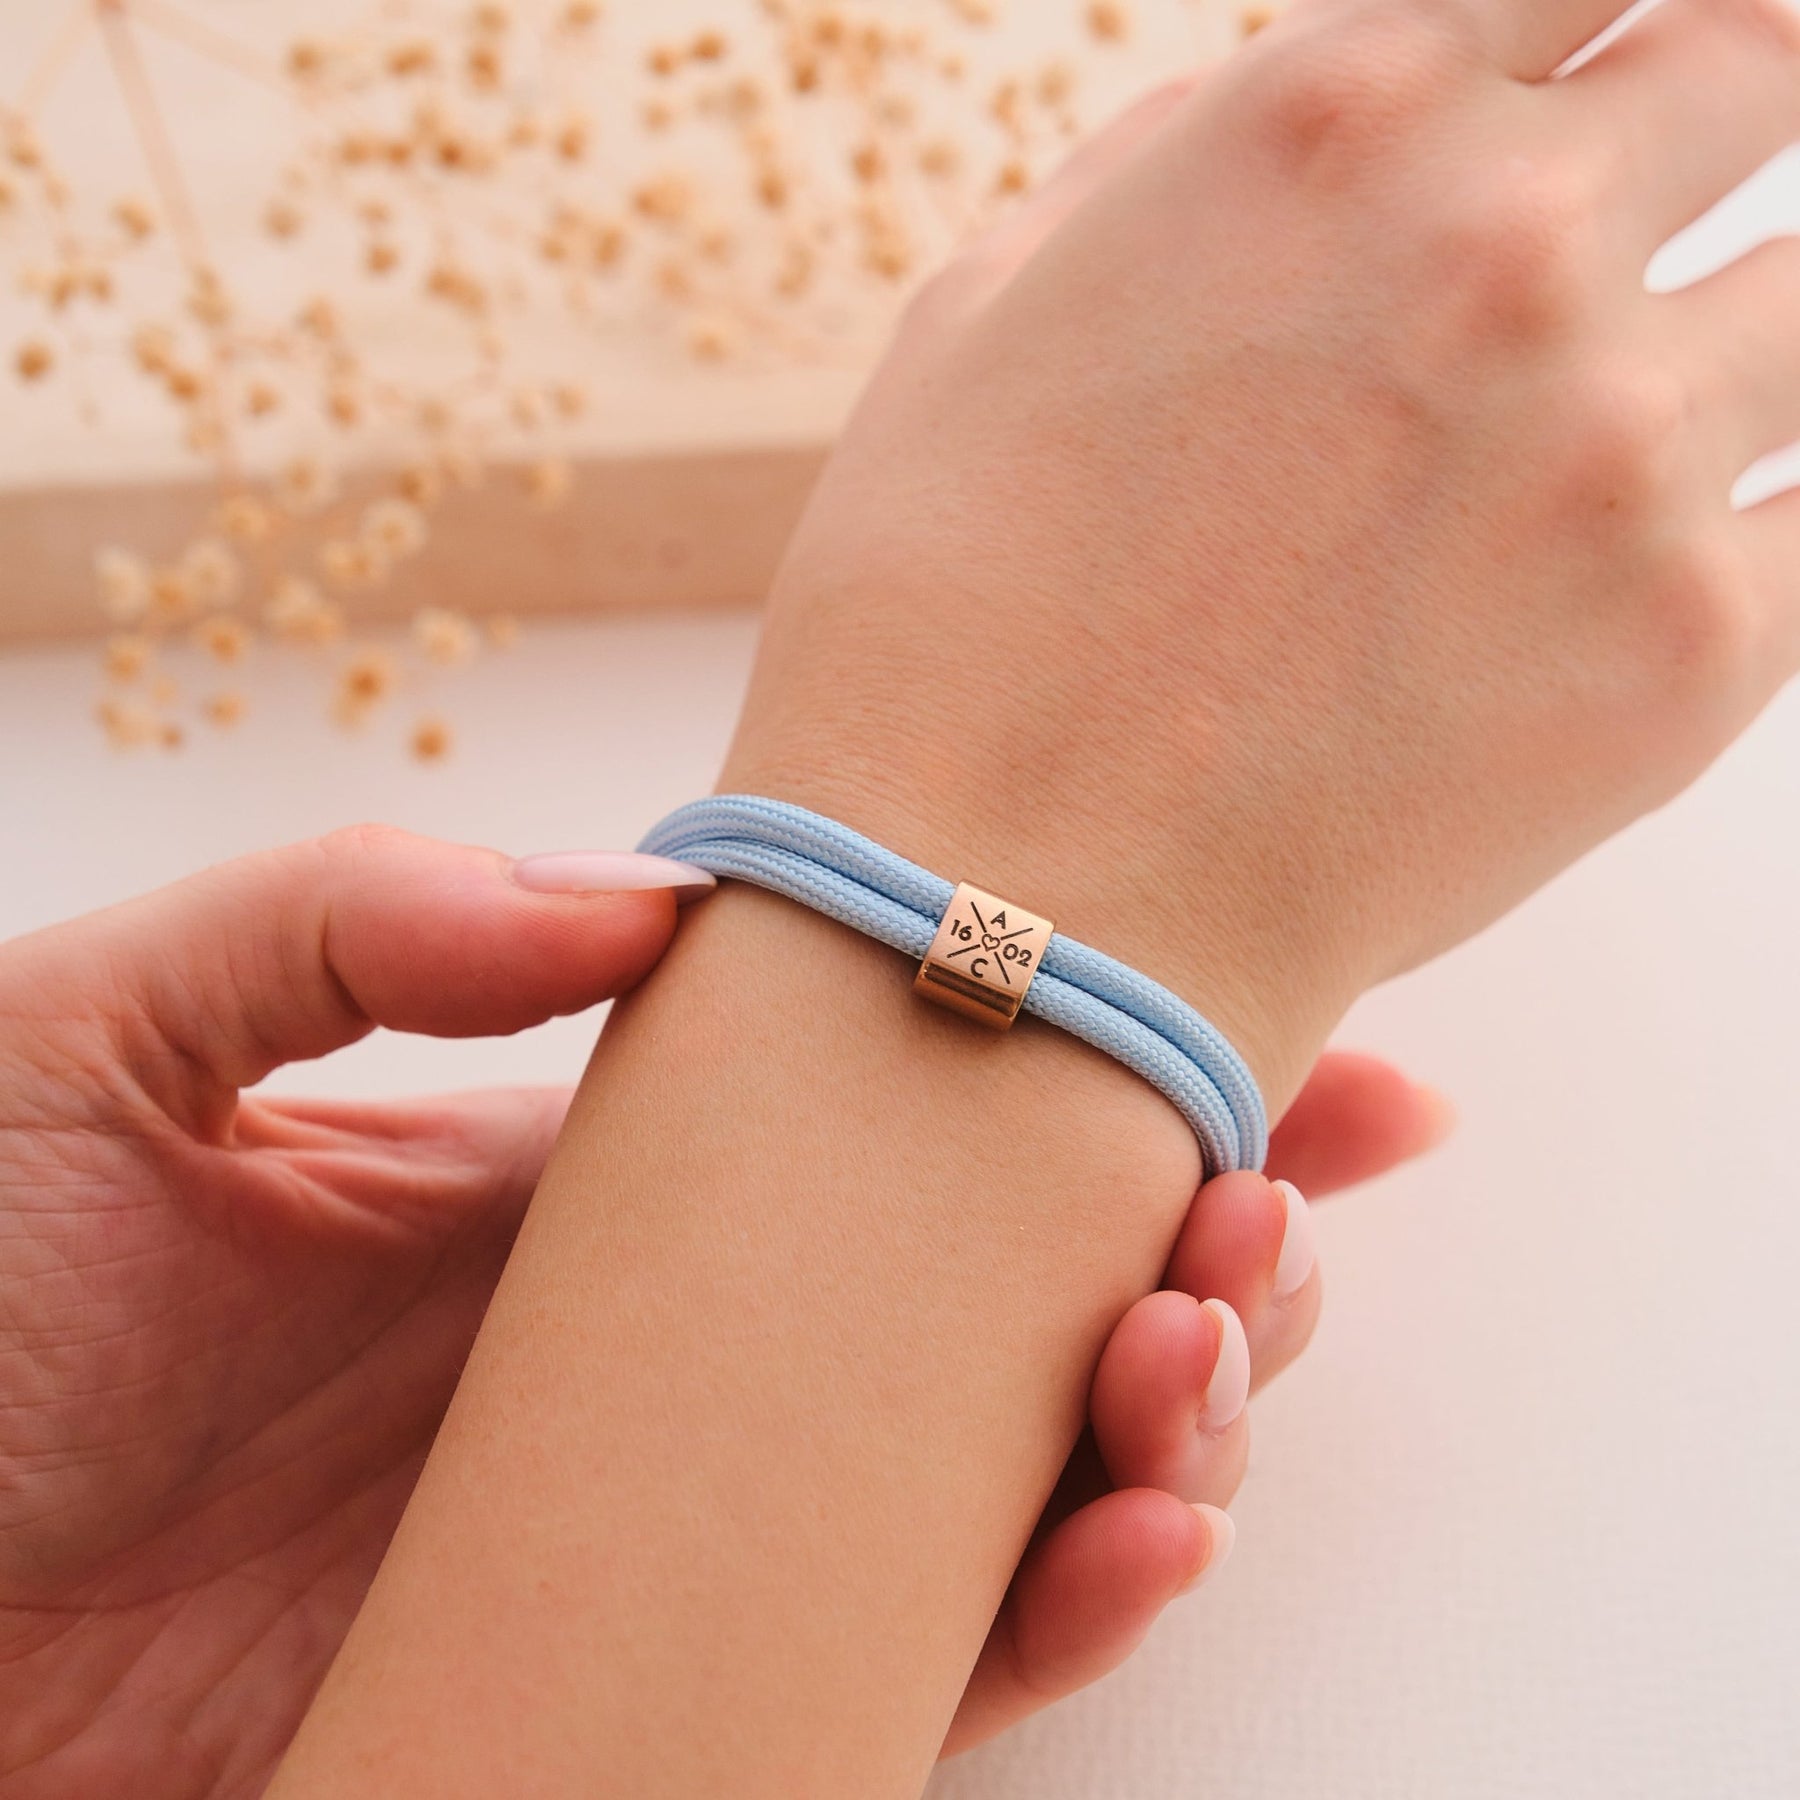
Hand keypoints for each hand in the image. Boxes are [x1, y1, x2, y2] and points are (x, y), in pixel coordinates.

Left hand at [0, 827, 1440, 1789]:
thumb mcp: (104, 1050)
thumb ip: (352, 927)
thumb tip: (637, 894)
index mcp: (591, 1178)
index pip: (898, 1093)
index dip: (1089, 1044)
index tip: (1283, 1013)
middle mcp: (686, 1347)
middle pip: (1006, 1279)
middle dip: (1200, 1229)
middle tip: (1285, 1188)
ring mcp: (692, 1529)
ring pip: (1009, 1473)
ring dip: (1169, 1407)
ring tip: (1222, 1323)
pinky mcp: (663, 1704)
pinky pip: (908, 1671)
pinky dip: (1052, 1615)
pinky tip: (1139, 1531)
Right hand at [725, 0, 1799, 1110]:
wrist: (991, 901)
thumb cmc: (949, 617)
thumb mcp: (996, 307)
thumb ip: (1191, 168)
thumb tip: (1339, 137)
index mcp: (1332, 121)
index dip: (1621, 18)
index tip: (1634, 64)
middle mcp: (1510, 242)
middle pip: (1765, 72)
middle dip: (1729, 121)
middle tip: (1679, 212)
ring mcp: (1624, 446)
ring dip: (1738, 352)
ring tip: (1609, 452)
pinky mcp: (1693, 649)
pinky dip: (1749, 537)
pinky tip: (1633, 580)